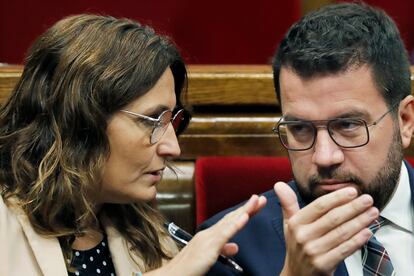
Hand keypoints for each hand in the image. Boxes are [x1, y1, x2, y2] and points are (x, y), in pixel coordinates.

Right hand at [147, 194, 266, 275]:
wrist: (173, 274)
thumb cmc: (189, 267)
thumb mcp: (210, 256)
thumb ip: (222, 249)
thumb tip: (235, 247)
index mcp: (211, 235)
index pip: (231, 221)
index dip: (244, 212)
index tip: (257, 205)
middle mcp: (210, 233)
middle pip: (232, 218)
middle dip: (248, 207)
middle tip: (262, 198)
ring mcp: (208, 238)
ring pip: (230, 222)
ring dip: (244, 210)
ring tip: (256, 201)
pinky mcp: (208, 246)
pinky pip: (224, 234)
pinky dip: (235, 225)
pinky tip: (245, 217)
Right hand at [274, 182, 377, 275]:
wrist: (297, 275)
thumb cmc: (297, 245)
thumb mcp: (289, 224)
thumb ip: (288, 203)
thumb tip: (278, 184)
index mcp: (295, 223)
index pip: (319, 206)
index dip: (337, 198)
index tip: (353, 191)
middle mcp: (302, 237)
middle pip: (333, 218)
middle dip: (353, 207)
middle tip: (368, 199)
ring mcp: (313, 252)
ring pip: (341, 233)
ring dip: (360, 222)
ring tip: (372, 213)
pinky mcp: (323, 265)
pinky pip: (344, 250)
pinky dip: (358, 240)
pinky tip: (368, 231)